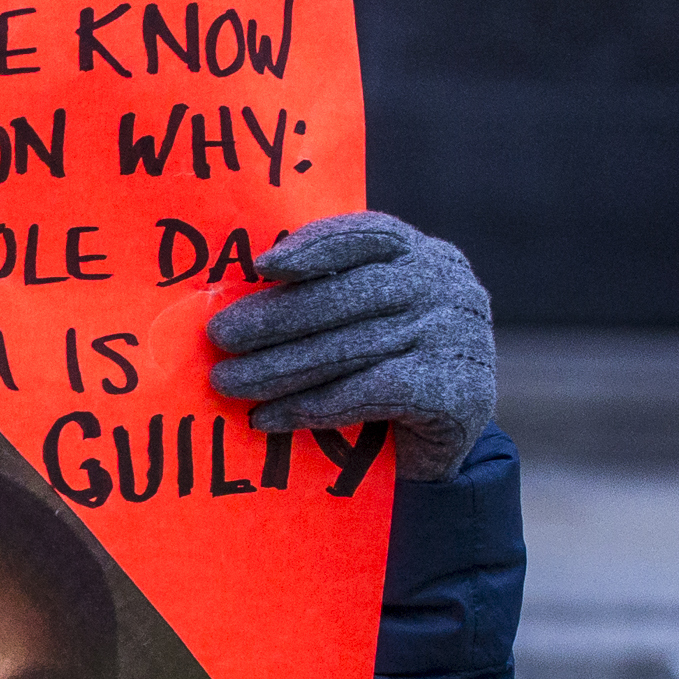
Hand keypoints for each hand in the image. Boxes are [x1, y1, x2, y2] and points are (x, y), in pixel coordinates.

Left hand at [203, 211, 495, 480]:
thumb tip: (239, 296)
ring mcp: (457, 336)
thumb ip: (327, 294)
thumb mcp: (369, 318)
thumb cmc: (390, 366)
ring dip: (279, 369)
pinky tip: (268, 417)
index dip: (314, 248)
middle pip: (348, 295)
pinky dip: (312, 407)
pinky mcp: (459, 390)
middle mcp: (446, 286)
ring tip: (228, 382)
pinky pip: (369, 394)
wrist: (444, 442)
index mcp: (422, 254)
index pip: (365, 236)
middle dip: (276, 317)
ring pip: (350, 348)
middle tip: (220, 337)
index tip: (263, 266)